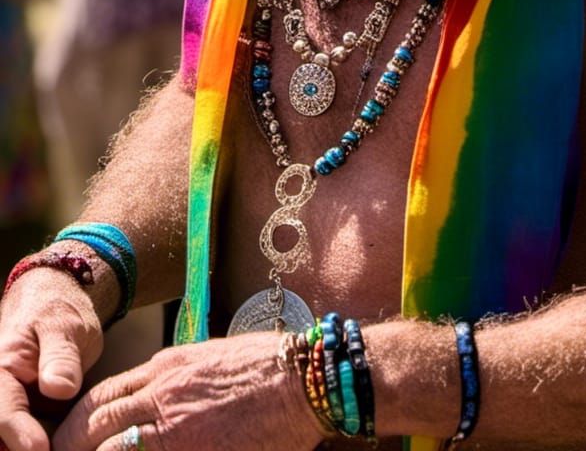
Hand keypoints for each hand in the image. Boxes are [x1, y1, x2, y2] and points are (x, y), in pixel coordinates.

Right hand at [0, 270, 103, 450]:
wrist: (58, 303)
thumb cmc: (58, 309)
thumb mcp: (65, 324)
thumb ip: (61, 355)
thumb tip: (59, 389)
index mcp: (1, 370)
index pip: (3, 410)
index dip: (21, 435)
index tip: (41, 450)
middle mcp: (3, 393)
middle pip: (6, 434)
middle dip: (27, 448)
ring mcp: (18, 407)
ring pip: (20, 440)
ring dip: (42, 447)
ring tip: (69, 449)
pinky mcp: (33, 417)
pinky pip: (38, 438)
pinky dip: (51, 445)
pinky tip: (73, 445)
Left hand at [52, 334, 323, 450]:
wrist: (301, 378)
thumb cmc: (264, 368)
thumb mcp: (209, 360)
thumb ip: (176, 378)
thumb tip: (152, 396)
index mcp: (164, 369)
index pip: (101, 397)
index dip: (76, 424)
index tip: (67, 442)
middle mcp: (161, 393)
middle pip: (94, 423)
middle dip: (70, 447)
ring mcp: (174, 425)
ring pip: (111, 448)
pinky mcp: (192, 447)